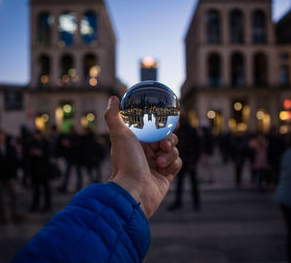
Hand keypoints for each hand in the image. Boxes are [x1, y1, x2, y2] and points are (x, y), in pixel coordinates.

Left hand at [105, 96, 181, 217]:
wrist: (133, 192)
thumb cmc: (125, 163)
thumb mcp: (119, 134)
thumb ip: (114, 116)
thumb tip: (112, 99)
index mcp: (136, 142)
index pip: (154, 128)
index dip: (164, 123)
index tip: (172, 119)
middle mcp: (146, 153)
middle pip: (167, 138)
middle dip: (169, 139)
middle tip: (163, 144)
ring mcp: (157, 165)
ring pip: (174, 150)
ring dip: (169, 154)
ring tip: (159, 162)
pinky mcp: (166, 176)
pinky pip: (177, 163)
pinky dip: (172, 165)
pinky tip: (163, 170)